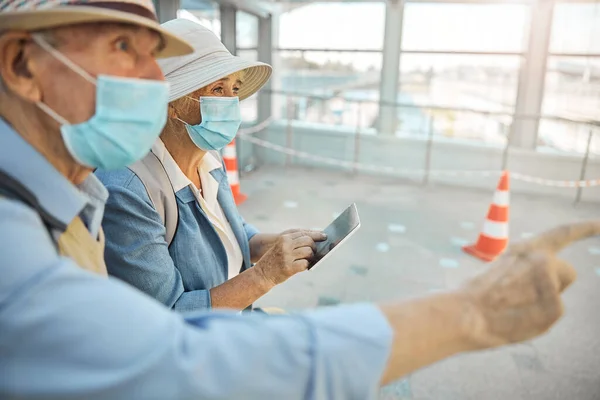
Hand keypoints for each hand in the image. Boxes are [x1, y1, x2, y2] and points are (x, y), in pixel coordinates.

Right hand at [249, 229, 326, 261]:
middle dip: (314, 247)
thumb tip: (316, 237)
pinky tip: (303, 266)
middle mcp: (286, 245)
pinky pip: (305, 264)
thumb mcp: (281, 246)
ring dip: (311, 257)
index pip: (304, 234)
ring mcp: (287, 256)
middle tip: (314, 252)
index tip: (325, 236)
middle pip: (309, 241)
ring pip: (309, 252)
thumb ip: (295, 241)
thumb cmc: (275, 259)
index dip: (317, 235)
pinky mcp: (289, 268)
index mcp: (284, 238)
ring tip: (308, 259)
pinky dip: (307, 265)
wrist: (262, 274)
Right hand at [462, 221, 599, 348]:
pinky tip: (517, 315)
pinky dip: (540, 318)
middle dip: (557, 285)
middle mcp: (538, 255)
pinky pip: (557, 310)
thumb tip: (546, 285)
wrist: (466, 314)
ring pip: (561, 290)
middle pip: (568, 272)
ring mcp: (545, 270)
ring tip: (515, 306)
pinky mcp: (552, 292)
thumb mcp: (502, 277)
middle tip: (523, 297)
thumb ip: (530, 275)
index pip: (562, 233)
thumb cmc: (479, 302)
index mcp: (524, 250)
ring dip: (546, 301)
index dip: (586, 228)